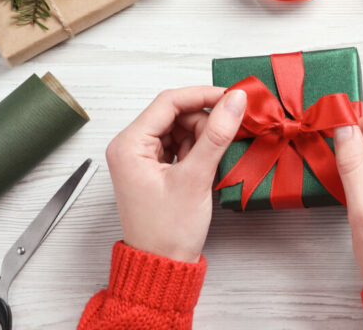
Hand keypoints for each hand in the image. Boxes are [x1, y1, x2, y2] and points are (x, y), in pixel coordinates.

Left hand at [105, 87, 245, 262]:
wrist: (162, 266)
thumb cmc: (167, 233)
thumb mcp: (195, 178)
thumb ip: (216, 135)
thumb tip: (234, 101)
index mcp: (128, 145)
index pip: (168, 102)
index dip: (202, 95)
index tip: (231, 97)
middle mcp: (131, 147)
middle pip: (175, 114)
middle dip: (204, 121)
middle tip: (228, 134)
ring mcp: (143, 158)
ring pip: (181, 129)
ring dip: (203, 137)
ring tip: (214, 159)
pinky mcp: (155, 169)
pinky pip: (181, 145)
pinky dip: (198, 150)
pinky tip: (207, 164)